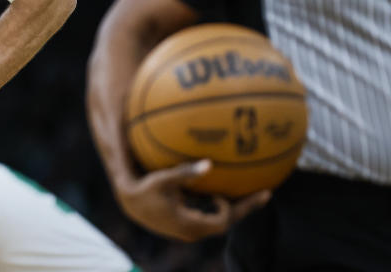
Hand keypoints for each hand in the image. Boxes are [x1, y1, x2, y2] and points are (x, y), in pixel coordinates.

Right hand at [115, 159, 271, 241]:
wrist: (129, 203)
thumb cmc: (145, 189)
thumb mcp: (164, 180)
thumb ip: (186, 173)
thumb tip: (209, 164)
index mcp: (191, 224)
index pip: (223, 221)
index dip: (232, 207)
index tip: (225, 191)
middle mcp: (194, 232)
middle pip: (227, 223)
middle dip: (245, 208)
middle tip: (266, 193)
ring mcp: (190, 230)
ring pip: (219, 221)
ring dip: (233, 208)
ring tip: (249, 194)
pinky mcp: (186, 224)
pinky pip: (209, 217)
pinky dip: (218, 206)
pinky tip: (220, 192)